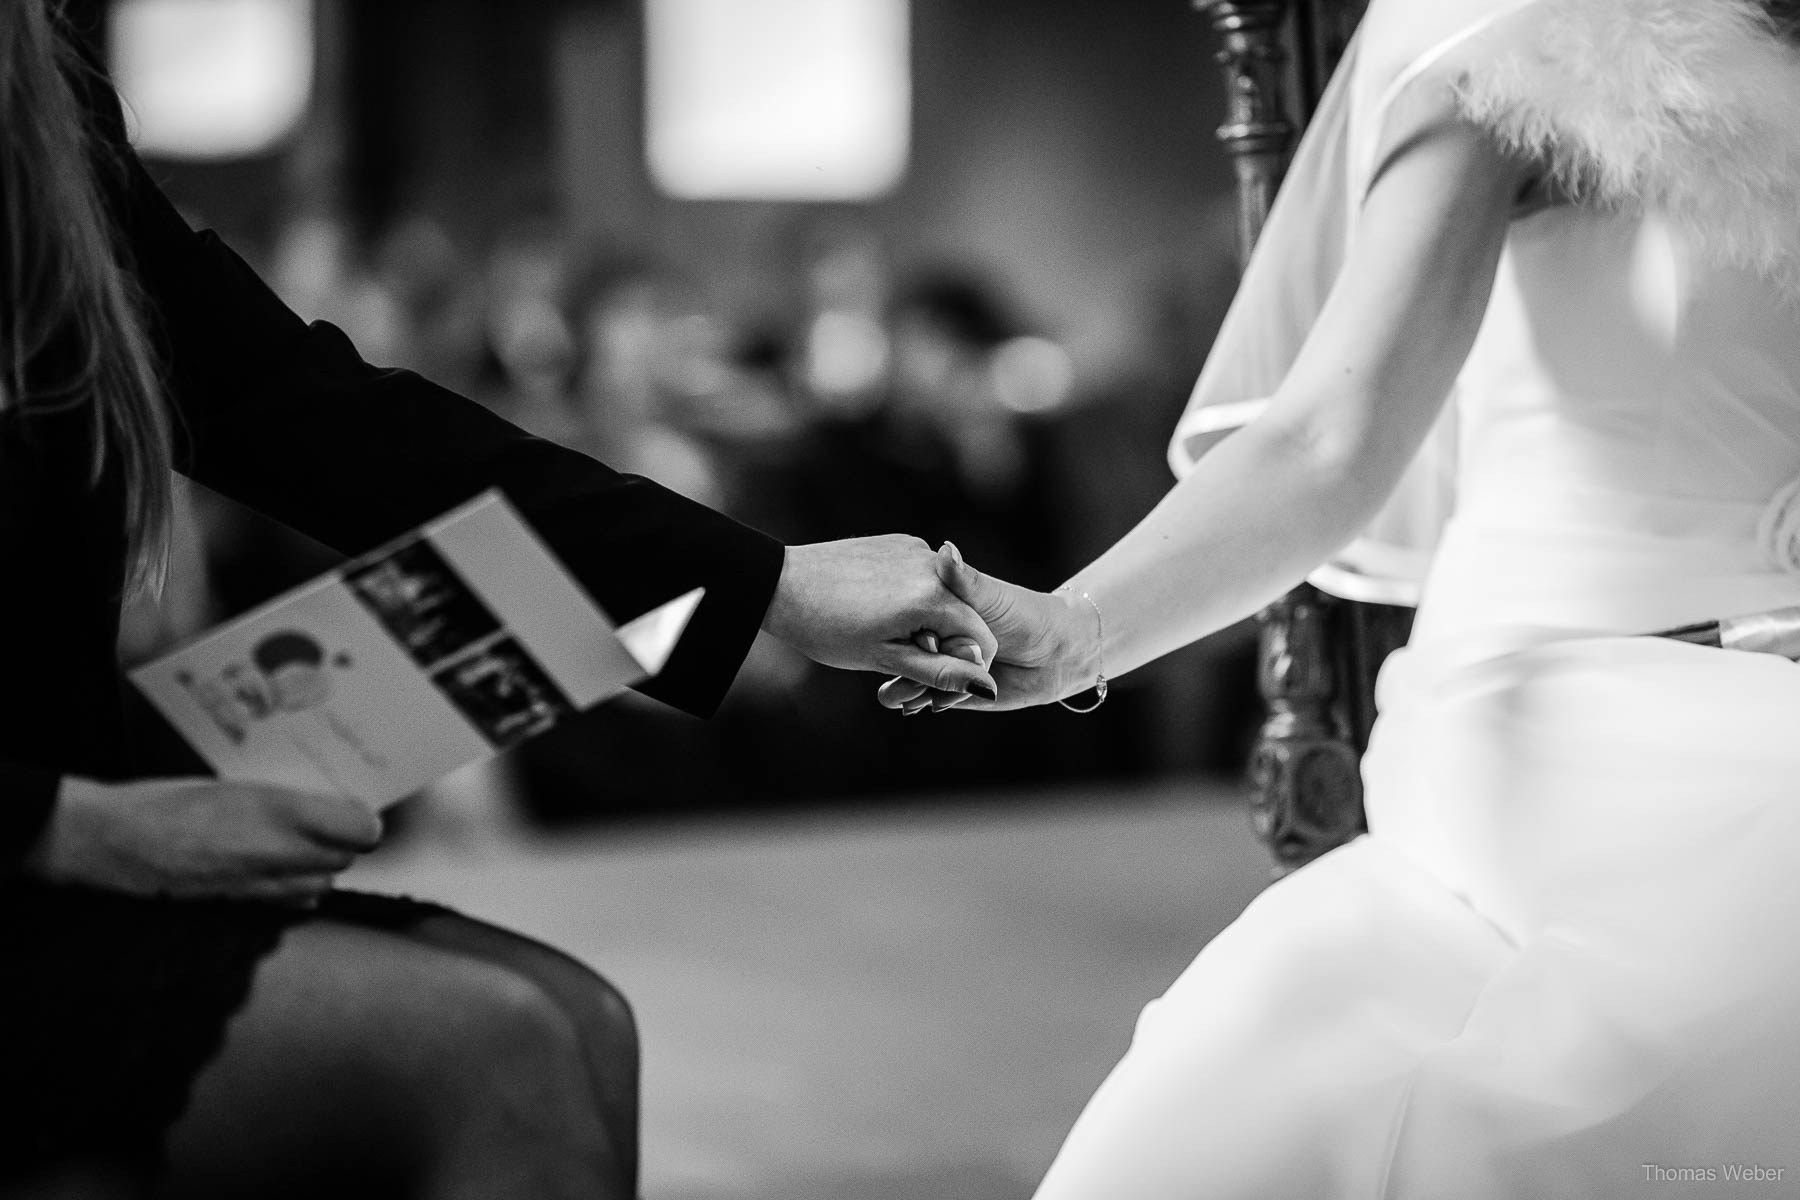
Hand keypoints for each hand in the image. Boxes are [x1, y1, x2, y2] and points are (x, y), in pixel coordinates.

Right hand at [23, 776, 383, 904]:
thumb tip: (327, 804)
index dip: (363, 820)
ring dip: (321, 865)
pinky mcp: (244, 906)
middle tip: (329, 822)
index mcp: (282, 811)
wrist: (116, 842)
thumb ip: (288, 799)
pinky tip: (278, 869)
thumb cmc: (169, 802)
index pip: (361, 828)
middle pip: (347, 858)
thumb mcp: (236, 782)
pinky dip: (296, 888)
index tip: (355, 809)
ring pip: (323, 883)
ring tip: (301, 844)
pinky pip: (294, 902)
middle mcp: (281, 854)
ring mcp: (263, 886)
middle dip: (344, 842)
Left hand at [763, 535, 999, 697]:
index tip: (931, 679)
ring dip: (929, 620)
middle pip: (965, 616)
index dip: (965, 667)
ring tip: (882, 632)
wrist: (780, 584)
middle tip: (899, 660)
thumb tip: (987, 688)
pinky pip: (924, 575)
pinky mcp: (899, 542)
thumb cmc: (827, 628)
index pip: (982, 639)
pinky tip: (877, 608)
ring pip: (945, 595)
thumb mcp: (885, 659)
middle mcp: (932, 564)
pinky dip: (914, 597)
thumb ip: (940, 672)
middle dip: (944, 644)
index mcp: (932, 597)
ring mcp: (916, 548)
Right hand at [877, 544, 1099, 712]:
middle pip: (900, 646)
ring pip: (905, 674)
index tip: (927, 637)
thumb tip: (945, 549)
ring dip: (906, 684)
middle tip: (913, 664)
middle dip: (901, 659)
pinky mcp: (945, 690)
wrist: (1056, 656)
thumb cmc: (1027, 615)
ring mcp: (937, 662)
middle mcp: (933, 633)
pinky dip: (918, 700)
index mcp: (936, 604)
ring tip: (913, 691)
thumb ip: (966, 581)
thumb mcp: (993, 596)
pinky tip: (924, 701)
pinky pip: (921, 697)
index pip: (904, 615)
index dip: (908, 628)